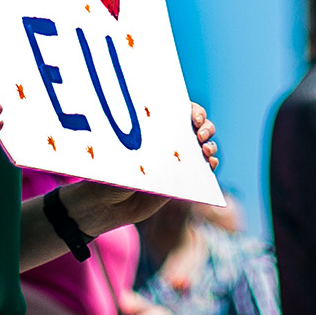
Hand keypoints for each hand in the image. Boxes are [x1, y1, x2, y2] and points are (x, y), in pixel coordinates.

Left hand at [63, 104, 222, 232]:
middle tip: (200, 134)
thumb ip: (141, 152)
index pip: (178, 109)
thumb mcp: (122, 159)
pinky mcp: (179, 180)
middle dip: (205, 126)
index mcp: (151, 127)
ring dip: (210, 145)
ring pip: (202, 146)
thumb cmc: (106, 174)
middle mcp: (165, 140)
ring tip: (206, 151)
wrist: (105, 205)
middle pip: (196, 125)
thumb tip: (158, 143)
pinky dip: (210, 164)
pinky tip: (210, 165)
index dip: (192, 110)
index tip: (193, 118)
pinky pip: (201, 170)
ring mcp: (174, 160)